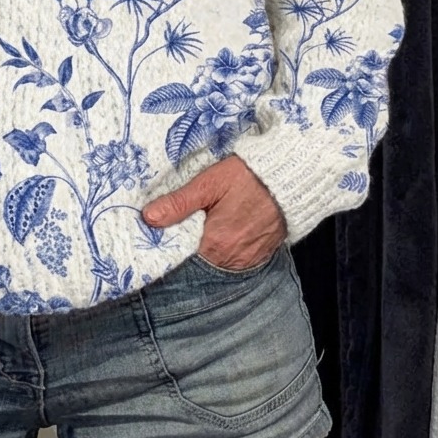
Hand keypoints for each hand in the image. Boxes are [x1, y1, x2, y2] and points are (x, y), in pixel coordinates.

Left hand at [140, 155, 286, 269]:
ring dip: (206, 248)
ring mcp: (247, 260)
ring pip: (215, 260)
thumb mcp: (208, 184)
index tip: (159, 234)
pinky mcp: (259, 255)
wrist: (289, 178)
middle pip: (198, 260)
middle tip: (181, 226)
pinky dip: (224, 248)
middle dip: (188, 245)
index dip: (169, 245)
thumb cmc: (248, 177)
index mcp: (214, 243)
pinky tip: (221, 230)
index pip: (181, 256)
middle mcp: (231, 259)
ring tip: (202, 226)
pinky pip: (233, 259)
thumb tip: (149, 217)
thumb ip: (179, 203)